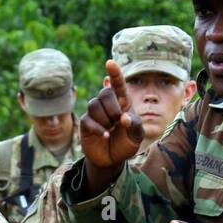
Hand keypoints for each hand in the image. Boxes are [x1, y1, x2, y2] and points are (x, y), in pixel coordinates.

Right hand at [80, 59, 145, 192]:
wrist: (112, 159)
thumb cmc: (126, 143)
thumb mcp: (137, 136)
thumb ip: (135, 125)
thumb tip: (124, 118)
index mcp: (122, 102)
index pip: (118, 84)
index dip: (114, 73)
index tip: (110, 63)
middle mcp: (107, 104)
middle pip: (104, 93)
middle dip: (112, 107)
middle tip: (118, 120)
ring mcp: (95, 113)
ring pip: (94, 104)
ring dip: (104, 118)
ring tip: (111, 129)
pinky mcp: (85, 123)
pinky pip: (88, 120)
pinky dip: (99, 129)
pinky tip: (106, 136)